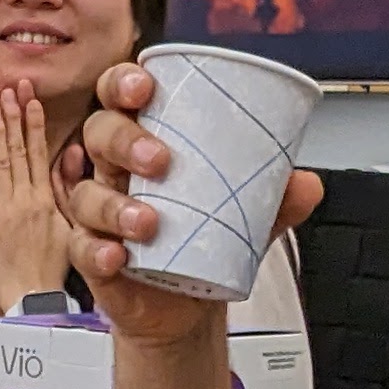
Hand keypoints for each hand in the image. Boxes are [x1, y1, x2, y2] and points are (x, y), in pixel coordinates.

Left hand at [0, 75, 74, 310]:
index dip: (32, 120)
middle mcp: (24, 200)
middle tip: (4, 80)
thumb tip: (72, 153)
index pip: (37, 150)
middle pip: (14, 147)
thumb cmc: (51, 267)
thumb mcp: (72, 226)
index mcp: (46, 199)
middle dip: (8, 110)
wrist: (32, 301)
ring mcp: (1, 210)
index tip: (28, 94)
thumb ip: (68, 188)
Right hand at [62, 60, 322, 346]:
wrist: (188, 305)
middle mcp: (116, 170)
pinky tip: (117, 256)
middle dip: (123, 139)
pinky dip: (97, 250)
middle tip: (160, 160)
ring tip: (149, 223)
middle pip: (99, 134)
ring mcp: (99, 213)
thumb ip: (276, 199)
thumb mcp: (247, 216)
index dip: (122, 83)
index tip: (145, 88)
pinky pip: (82, 247)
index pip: (121, 97)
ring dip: (113, 205)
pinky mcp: (93, 256)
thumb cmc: (205, 239)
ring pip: (86, 194)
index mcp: (146, 141)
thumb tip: (307, 183)